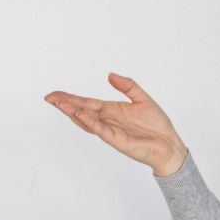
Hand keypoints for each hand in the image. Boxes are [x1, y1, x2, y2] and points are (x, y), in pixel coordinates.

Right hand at [45, 72, 190, 175]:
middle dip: (65, 104)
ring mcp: (110, 131)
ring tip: (59, 104)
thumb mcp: (142, 98)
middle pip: (81, 111)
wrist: (170, 145)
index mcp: (111, 111)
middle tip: (49, 98)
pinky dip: (89, 122)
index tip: (55, 94)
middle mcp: (107, 121)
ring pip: (87, 121)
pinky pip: (101, 129)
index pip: (86, 103)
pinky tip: (80, 114)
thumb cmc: (157, 127)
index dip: (70, 98)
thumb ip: (127, 85)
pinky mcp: (117, 140)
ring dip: (73, 112)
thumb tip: (110, 74)